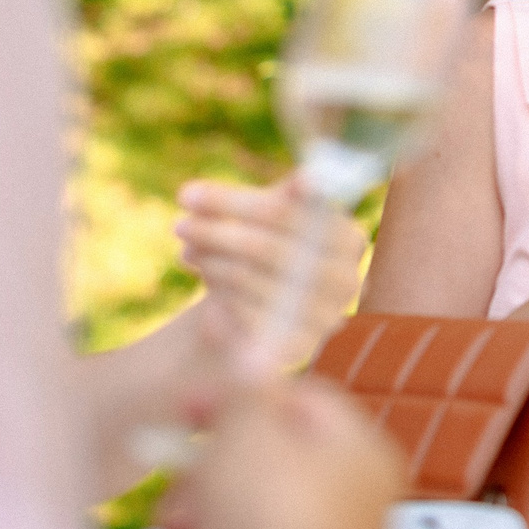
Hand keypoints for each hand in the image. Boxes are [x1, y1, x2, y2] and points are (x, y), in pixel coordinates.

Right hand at [158, 379, 400, 528]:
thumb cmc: (269, 523)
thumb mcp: (249, 426)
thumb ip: (247, 387)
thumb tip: (252, 351)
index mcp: (368, 458)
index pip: (307, 402)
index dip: (243, 393)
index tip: (190, 401)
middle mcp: (357, 516)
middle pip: (266, 466)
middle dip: (210, 471)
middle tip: (185, 479)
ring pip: (239, 522)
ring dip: (197, 523)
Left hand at [175, 178, 363, 370]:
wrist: (257, 315)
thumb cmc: (264, 252)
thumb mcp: (271, 220)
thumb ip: (287, 198)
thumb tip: (311, 180)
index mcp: (349, 239)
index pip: (292, 214)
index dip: (237, 203)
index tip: (189, 194)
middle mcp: (347, 280)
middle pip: (272, 249)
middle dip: (218, 233)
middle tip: (179, 224)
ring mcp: (325, 319)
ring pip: (254, 282)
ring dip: (212, 261)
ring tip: (188, 249)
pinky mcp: (295, 349)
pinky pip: (246, 318)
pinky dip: (218, 295)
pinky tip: (205, 276)